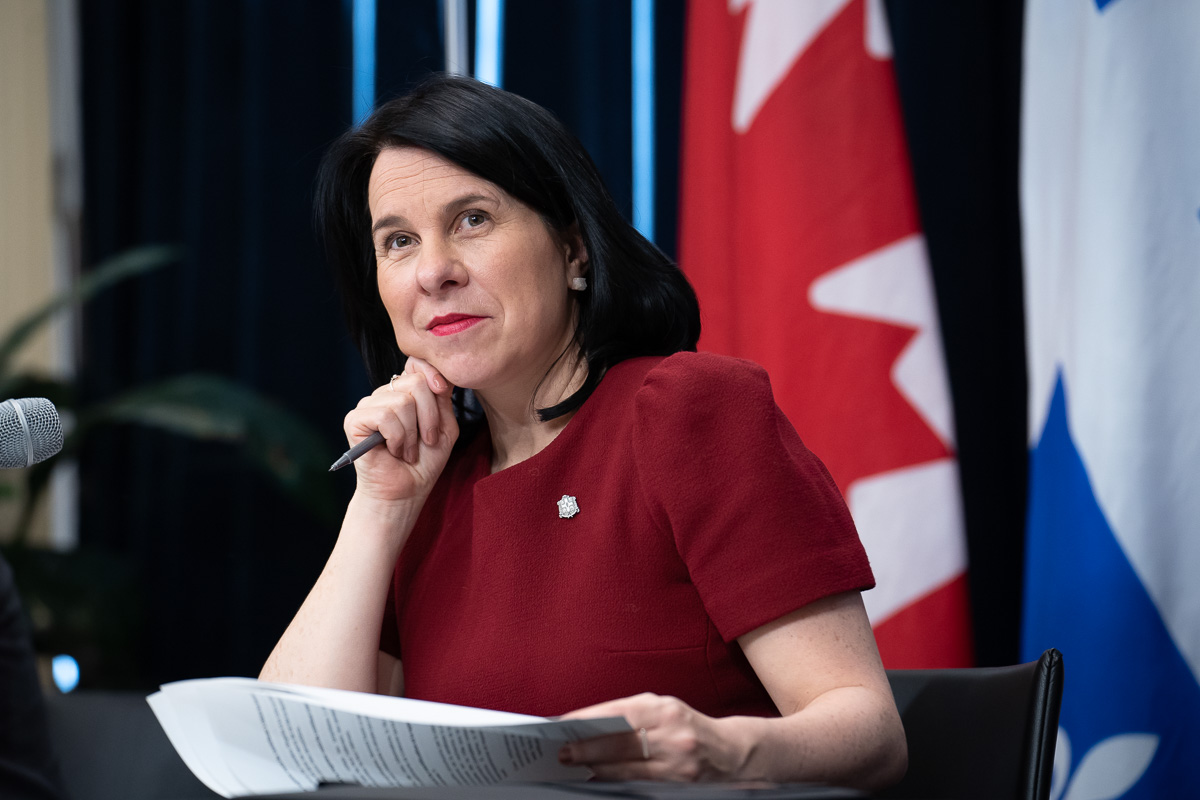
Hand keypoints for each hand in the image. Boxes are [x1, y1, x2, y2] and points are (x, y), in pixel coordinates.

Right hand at [343, 356, 458, 503]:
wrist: (406, 491)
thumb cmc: (424, 461)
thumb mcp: (445, 427)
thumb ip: (443, 400)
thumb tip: (442, 374)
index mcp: (405, 392)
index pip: (416, 364)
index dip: (432, 373)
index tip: (443, 391)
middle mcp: (385, 394)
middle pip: (415, 382)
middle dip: (429, 416)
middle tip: (425, 441)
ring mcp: (368, 405)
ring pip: (401, 401)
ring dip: (412, 433)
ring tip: (407, 450)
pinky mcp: (354, 420)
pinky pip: (384, 415)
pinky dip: (396, 437)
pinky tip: (393, 450)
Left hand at [557, 693, 748, 781]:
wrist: (732, 753)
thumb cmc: (689, 728)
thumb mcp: (665, 710)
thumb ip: (632, 714)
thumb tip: (590, 724)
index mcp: (665, 709)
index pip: (621, 712)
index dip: (591, 718)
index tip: (566, 723)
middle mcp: (673, 733)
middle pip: (622, 741)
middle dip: (589, 747)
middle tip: (564, 752)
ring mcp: (678, 760)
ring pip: (629, 766)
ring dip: (598, 767)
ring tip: (577, 765)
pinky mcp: (680, 783)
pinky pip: (640, 782)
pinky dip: (617, 780)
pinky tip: (600, 777)